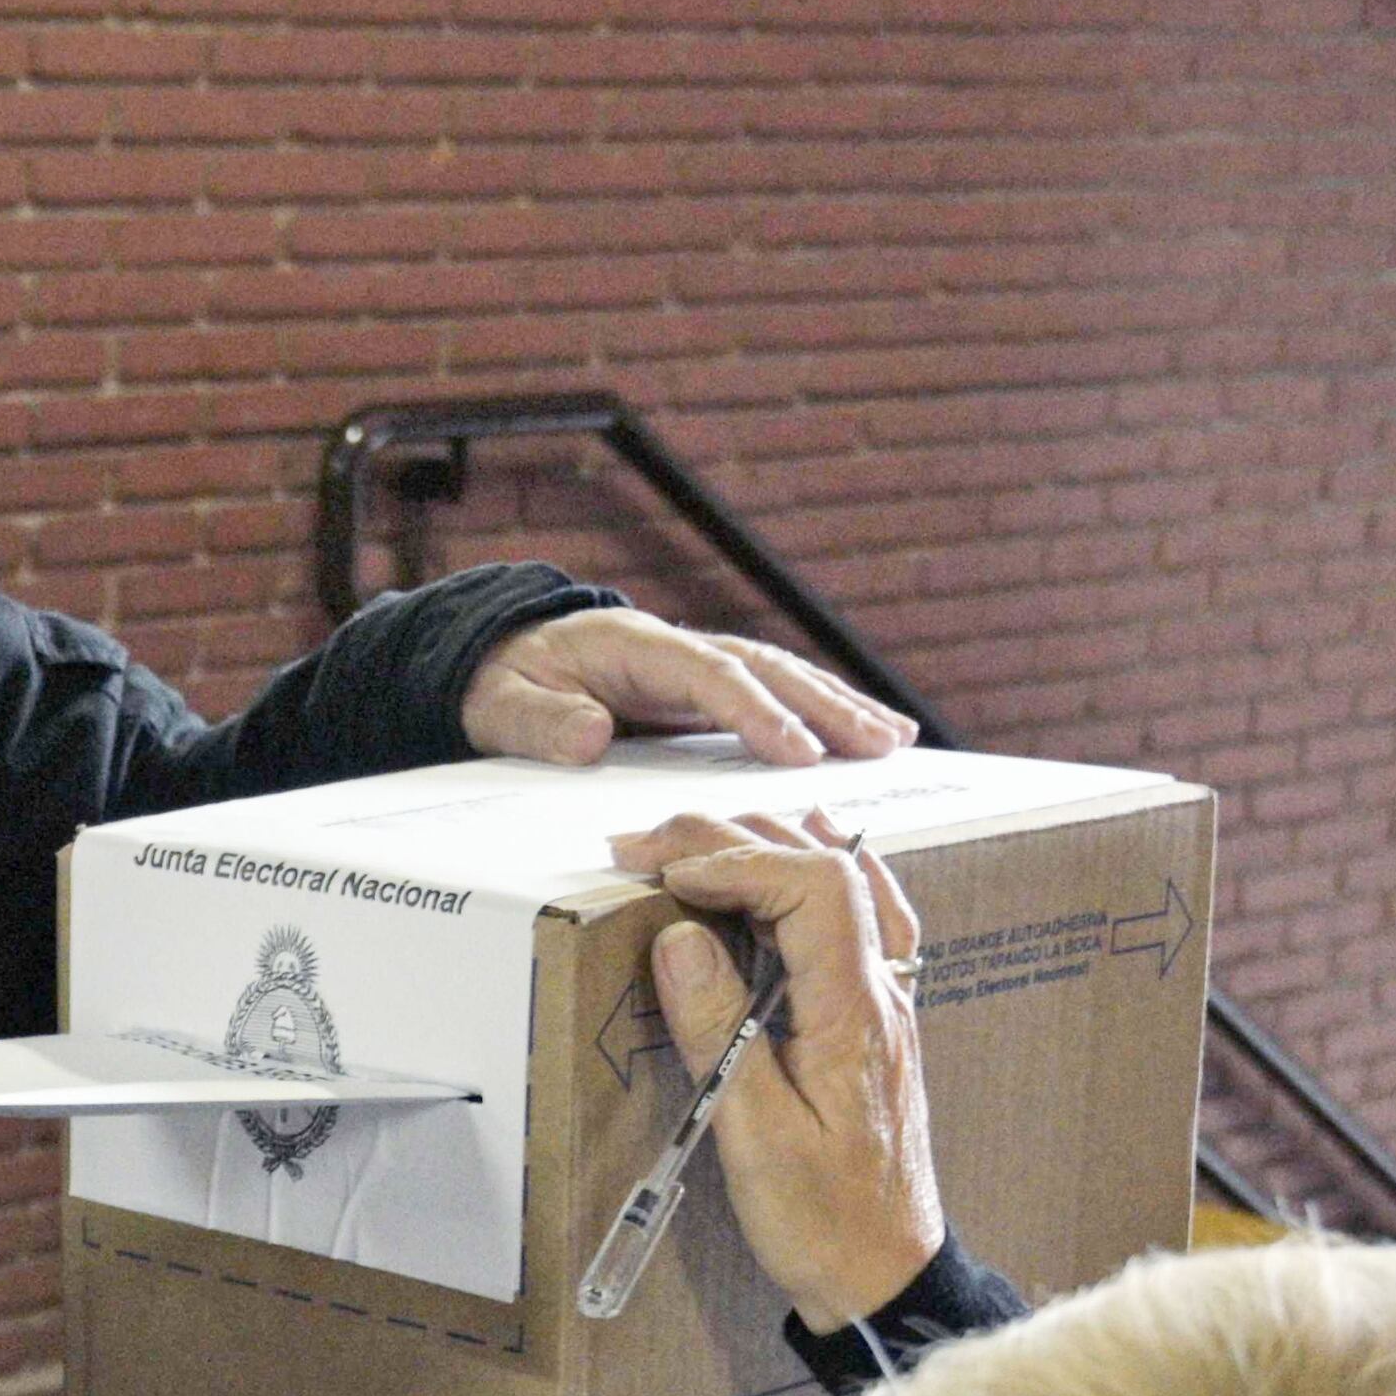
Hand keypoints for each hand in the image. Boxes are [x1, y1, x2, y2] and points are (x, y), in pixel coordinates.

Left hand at [462, 609, 916, 769]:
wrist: (502, 658)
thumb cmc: (503, 683)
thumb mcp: (501, 703)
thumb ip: (541, 720)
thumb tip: (591, 736)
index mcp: (634, 646)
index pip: (708, 675)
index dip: (755, 710)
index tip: (797, 750)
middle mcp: (677, 648)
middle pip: (764, 668)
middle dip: (823, 705)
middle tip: (879, 743)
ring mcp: (696, 666)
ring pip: (781, 677)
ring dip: (838, 706)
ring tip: (894, 738)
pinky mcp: (706, 692)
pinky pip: (772, 696)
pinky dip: (820, 712)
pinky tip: (867, 737)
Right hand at [612, 811, 941, 1332]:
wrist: (886, 1274)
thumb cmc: (823, 1221)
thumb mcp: (755, 1137)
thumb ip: (718, 1030)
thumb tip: (680, 938)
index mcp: (856, 1013)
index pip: (815, 887)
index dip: (737, 860)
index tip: (667, 877)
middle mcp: (883, 991)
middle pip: (828, 866)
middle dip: (733, 839)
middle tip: (644, 847)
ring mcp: (886, 1001)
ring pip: (849, 881)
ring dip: (771, 847)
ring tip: (693, 845)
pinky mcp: (873, 1020)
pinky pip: (861, 915)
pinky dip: (815, 874)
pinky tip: (787, 864)